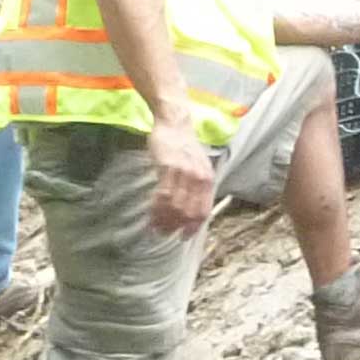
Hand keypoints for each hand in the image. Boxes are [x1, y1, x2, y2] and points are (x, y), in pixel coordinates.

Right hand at [144, 115, 216, 239]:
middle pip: (188, 212)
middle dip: (176, 226)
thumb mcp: (198, 167)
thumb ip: (197, 187)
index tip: (184, 237)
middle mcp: (199, 178)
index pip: (203, 211)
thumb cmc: (184, 146)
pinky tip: (151, 214)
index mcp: (208, 180)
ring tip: (155, 227)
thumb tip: (191, 210)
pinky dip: (157, 208)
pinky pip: (163, 194)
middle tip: (164, 233)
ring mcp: (184, 173)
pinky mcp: (168, 167)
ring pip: (175, 206)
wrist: (174, 123)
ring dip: (164, 220)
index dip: (193, 227)